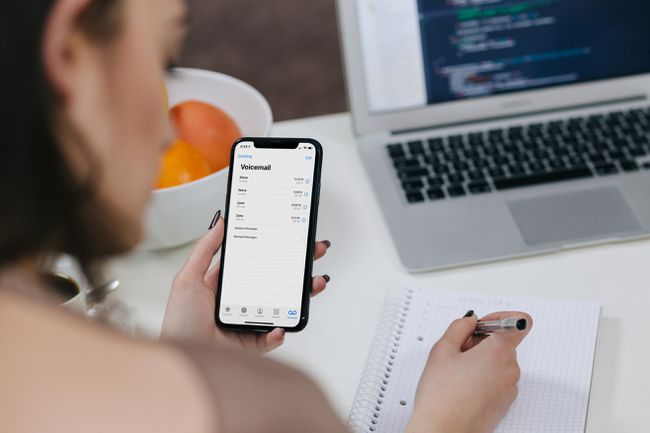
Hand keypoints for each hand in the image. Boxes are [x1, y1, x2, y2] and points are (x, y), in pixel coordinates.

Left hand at [161, 215, 331, 352]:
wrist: (181, 355)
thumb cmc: (180, 320)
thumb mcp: (188, 277)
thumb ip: (205, 249)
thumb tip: (220, 223)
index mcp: (226, 285)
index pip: (257, 262)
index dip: (275, 250)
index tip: (291, 238)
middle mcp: (240, 302)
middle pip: (276, 281)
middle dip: (298, 267)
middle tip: (315, 253)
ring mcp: (249, 322)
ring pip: (282, 306)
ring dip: (301, 295)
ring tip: (314, 283)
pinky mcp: (253, 344)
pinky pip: (273, 337)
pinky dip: (280, 332)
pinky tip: (281, 325)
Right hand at [406, 311, 532, 432]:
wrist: (443, 432)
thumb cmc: (442, 396)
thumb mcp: (442, 350)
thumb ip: (459, 327)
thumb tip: (470, 322)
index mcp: (499, 352)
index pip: (520, 322)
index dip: (501, 317)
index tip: (484, 323)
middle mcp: (510, 369)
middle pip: (503, 342)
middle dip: (481, 341)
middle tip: (458, 351)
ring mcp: (509, 388)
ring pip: (499, 361)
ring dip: (481, 360)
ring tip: (456, 372)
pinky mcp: (505, 403)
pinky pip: (497, 379)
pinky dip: (483, 377)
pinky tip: (462, 386)